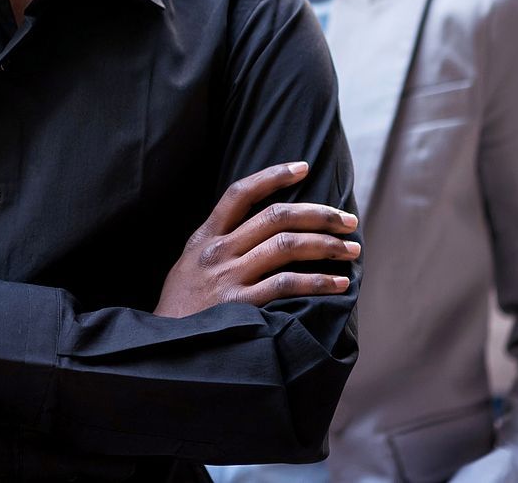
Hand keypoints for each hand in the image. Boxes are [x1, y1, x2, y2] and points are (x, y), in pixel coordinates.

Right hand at [155, 162, 357, 317]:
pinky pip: (287, 285)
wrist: (165, 349)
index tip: (303, 167)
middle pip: (275, 217)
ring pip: (286, 246)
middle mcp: (218, 251)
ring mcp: (228, 277)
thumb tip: (259, 232)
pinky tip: (339, 283)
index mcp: (205, 237)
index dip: (273, 176)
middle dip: (319, 214)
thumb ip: (216, 245)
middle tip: (348, 220)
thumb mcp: (188, 265)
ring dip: (326, 245)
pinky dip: (318, 282)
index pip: (240, 193)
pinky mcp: (240, 306)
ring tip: (351, 250)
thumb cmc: (181, 309)